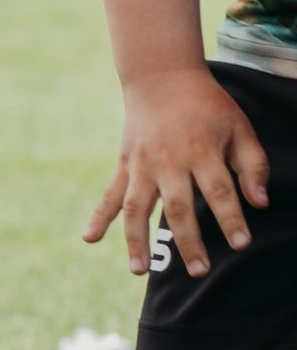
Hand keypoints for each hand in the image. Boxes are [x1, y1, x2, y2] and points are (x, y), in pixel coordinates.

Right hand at [85, 65, 269, 277]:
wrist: (161, 78)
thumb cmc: (208, 106)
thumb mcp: (240, 128)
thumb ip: (252, 165)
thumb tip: (259, 204)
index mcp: (200, 151)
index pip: (218, 191)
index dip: (230, 219)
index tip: (241, 244)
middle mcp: (168, 161)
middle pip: (178, 207)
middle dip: (189, 241)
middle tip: (200, 271)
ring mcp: (141, 165)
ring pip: (136, 208)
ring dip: (136, 240)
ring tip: (140, 271)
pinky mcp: (124, 165)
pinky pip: (109, 194)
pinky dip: (98, 217)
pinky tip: (89, 239)